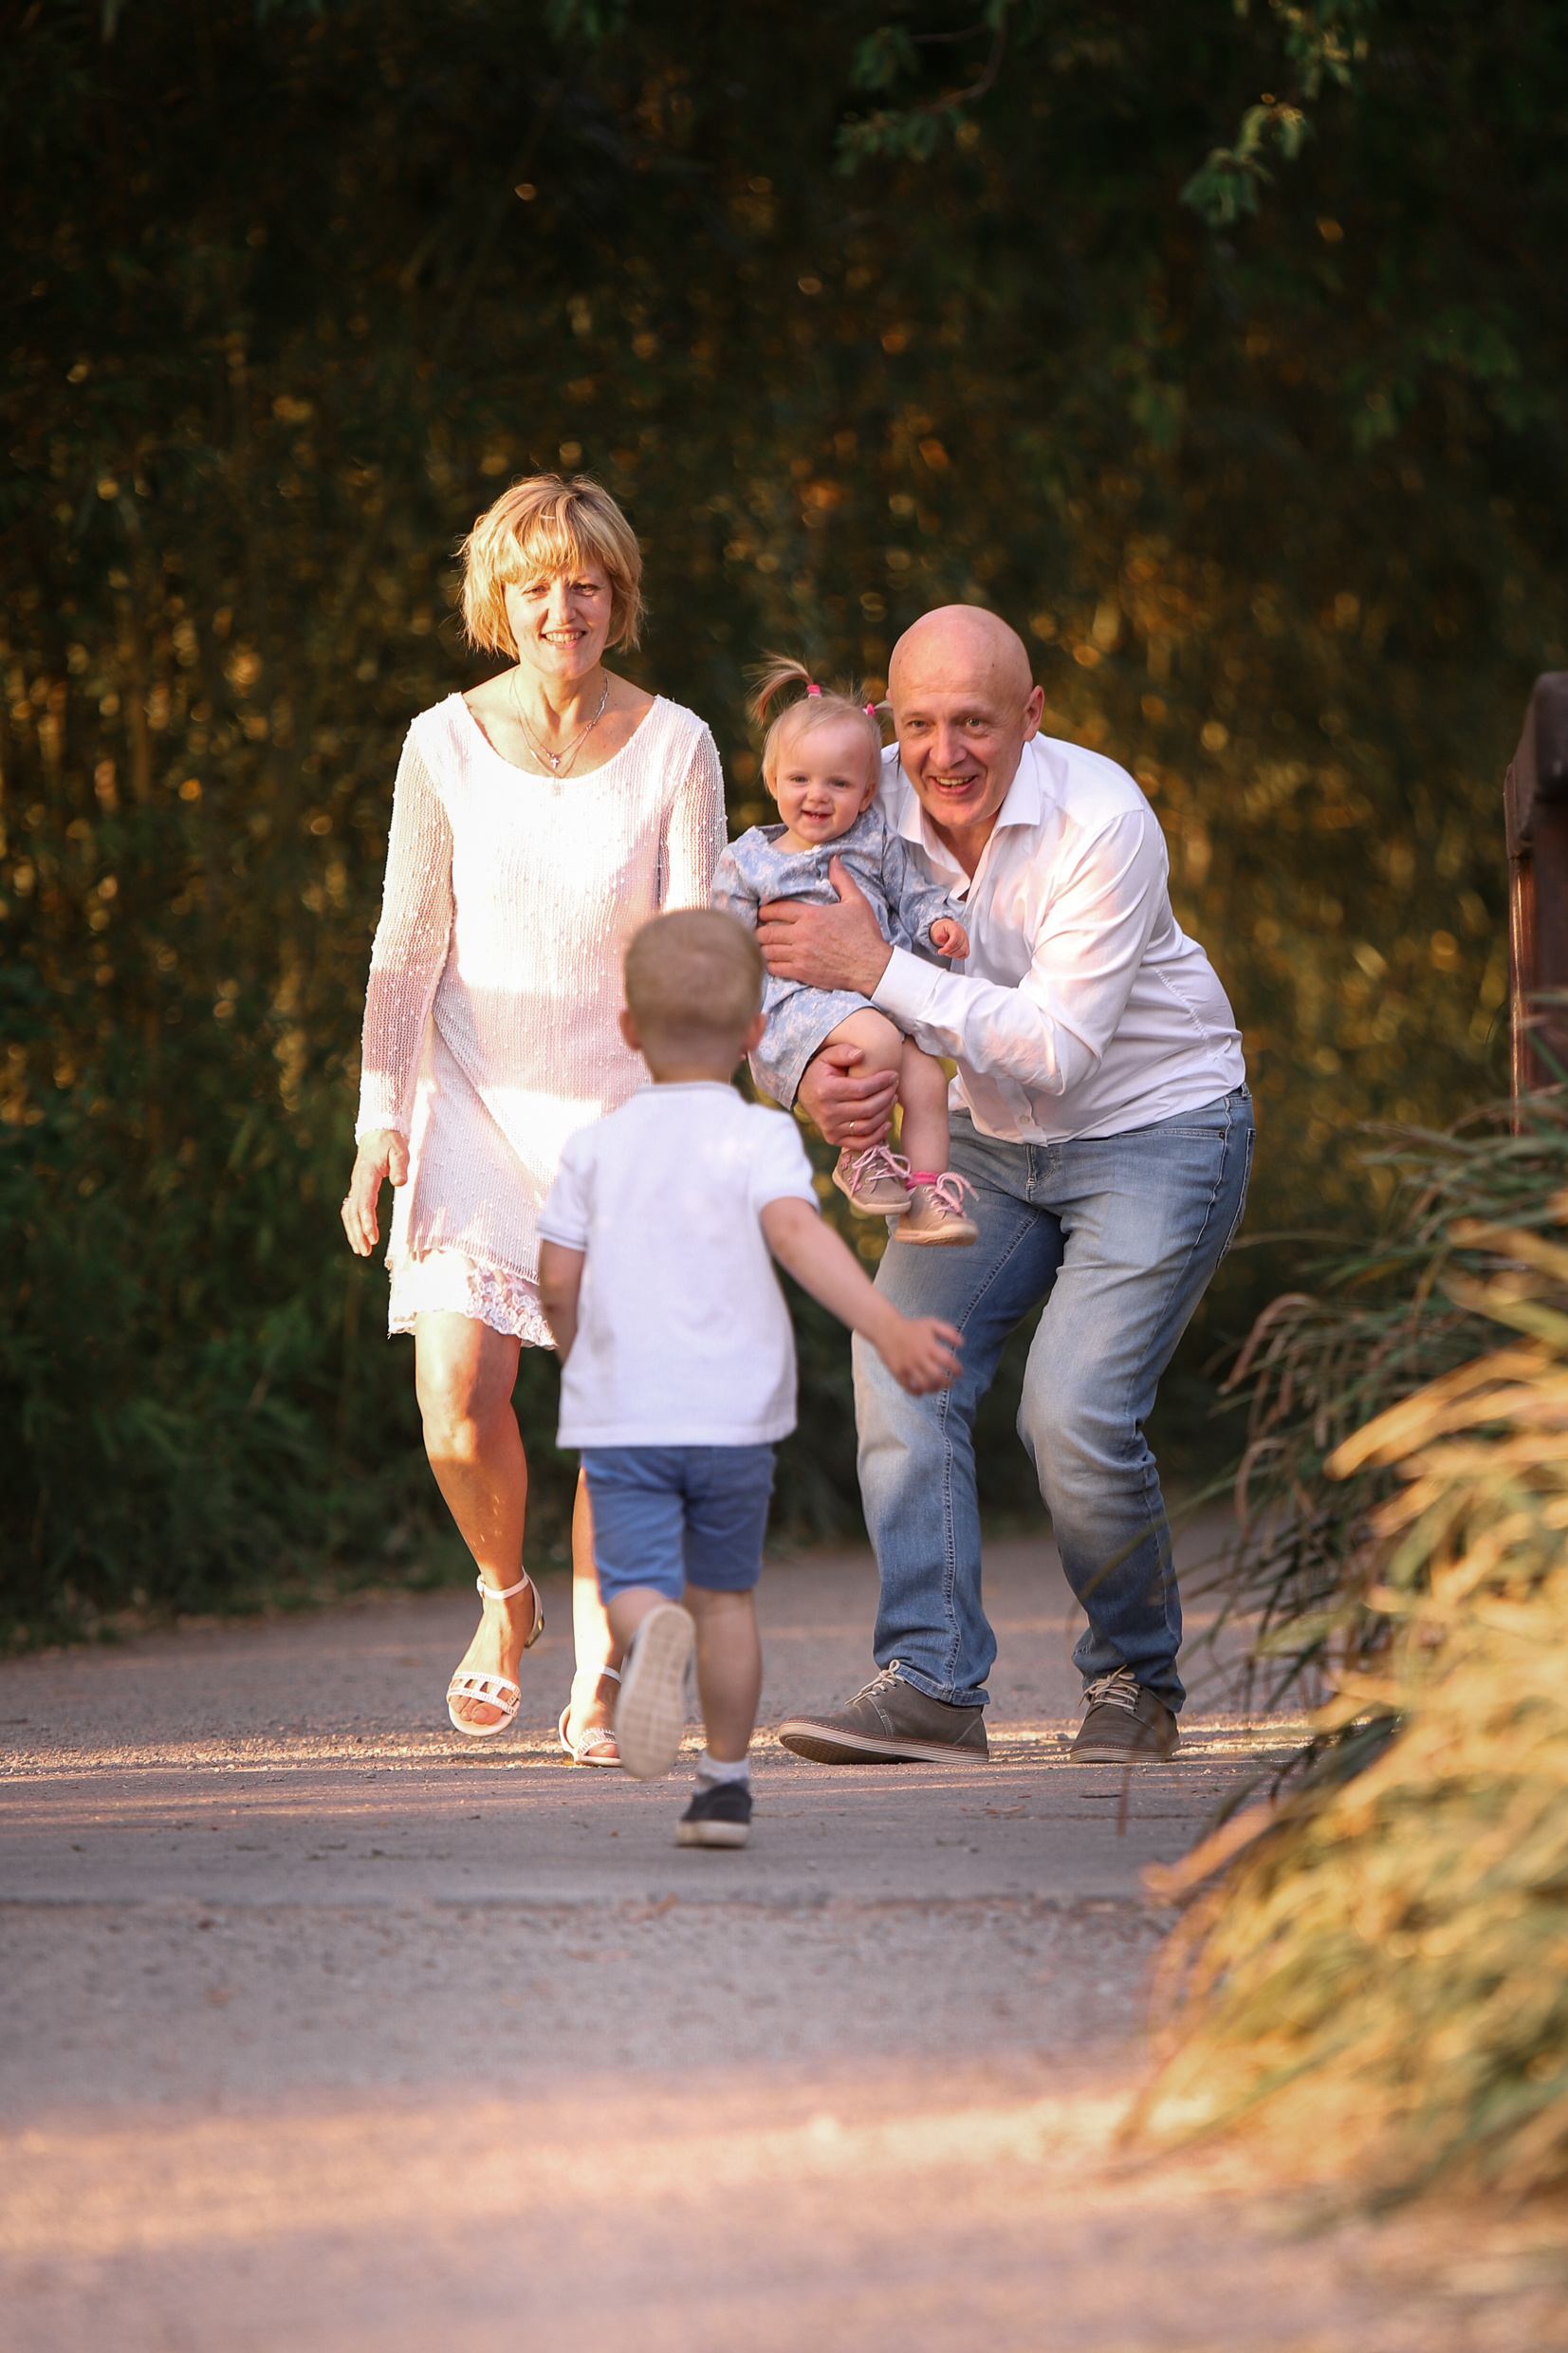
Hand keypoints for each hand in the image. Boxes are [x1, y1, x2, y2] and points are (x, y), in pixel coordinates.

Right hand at [341, 1127, 408, 1255]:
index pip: (364, 1202)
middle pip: (353, 1212)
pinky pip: (350, 1208)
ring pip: (348, 1212)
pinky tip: (358, 1235)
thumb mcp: (400, 1150)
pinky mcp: (357, 1187)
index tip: (372, 1236)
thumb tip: (399, 1183)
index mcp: (367, 1175)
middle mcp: (357, 1182)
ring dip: (353, 1231)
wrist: (377, 1131)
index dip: (367, 1221)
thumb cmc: (390, 1142)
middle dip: (358, 1233)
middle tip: (365, 1251)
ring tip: (361, 1249)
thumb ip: (400, 1166)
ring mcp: (355, 1185)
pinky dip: (352, 1223)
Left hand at [756, 860, 893, 995]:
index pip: (776, 909)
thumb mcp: (857, 902)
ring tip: (764, 945)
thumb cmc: (865, 934)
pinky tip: (773, 961)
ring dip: (763, 947)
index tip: (762, 912)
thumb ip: (842, 880)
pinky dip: (770, 964)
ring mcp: (800, 955)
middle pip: (766, 931)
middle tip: (760, 930)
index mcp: (811, 915)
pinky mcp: (802, 972)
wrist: (872, 966)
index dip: (765, 911)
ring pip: (767, 950)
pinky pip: (775, 968)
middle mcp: (802, 934)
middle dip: (760, 930)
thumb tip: (834, 859)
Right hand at [795, 1041, 899, 1148]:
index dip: (881, 1083)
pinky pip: (860, 1143)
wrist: (803, 1092)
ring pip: (867, 1126)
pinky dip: (877, 1136)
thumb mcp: (826, 1056)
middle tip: (894, 1086)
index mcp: (826, 1091)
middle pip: (867, 1109)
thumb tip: (861, 1054)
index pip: (861, 1089)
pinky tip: (886, 1123)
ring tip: (892, 1099)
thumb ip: (843, 1051)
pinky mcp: (834, 1138)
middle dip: (886, 1096)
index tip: (893, 1075)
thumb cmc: (820, 1071)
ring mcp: (830, 1128)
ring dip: (885, 1113)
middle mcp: (828, 1113)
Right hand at [873, 1311, 962, 1395]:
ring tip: (936, 1387)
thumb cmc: (911, 1327)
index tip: (959, 1373)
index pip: (948, 1361)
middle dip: (947, 1383)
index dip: (957, 1370)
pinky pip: (908, 1387)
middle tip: (950, 1384)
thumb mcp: (932, 1324)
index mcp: (929, 1346)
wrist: (886, 1328)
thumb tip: (963, 1343)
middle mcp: (919, 1357)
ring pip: (924, 1385)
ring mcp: (908, 1366)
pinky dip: (916, 1392)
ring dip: (934, 1389)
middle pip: (937, 1377)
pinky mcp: (897, 1372)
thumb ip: (949, 1332)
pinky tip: (921, 1392)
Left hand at [928, 916, 968, 958]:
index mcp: (955, 928)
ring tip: (946, 951)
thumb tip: (939, 937)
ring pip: (962, 951)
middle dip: (948, 951)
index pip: (955, 937)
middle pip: (958, 945)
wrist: (946, 929)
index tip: (941, 951)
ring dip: (953, 954)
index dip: (949, 945)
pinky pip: (965, 954)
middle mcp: (962, 934)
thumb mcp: (938, 930)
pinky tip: (952, 953)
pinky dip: (958, 956)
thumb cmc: (943, 930)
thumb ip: (939, 934)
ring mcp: (965, 940)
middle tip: (941, 951)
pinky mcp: (967, 946)